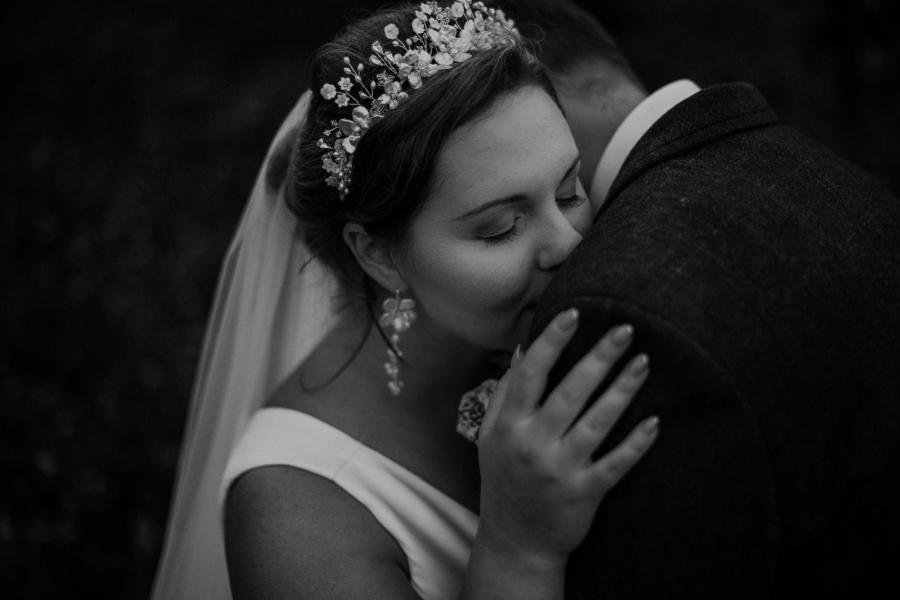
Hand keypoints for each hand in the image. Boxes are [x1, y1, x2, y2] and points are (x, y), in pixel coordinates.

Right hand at [476, 308, 658, 564]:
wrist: (515, 541)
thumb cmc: (504, 480)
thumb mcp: (490, 437)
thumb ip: (504, 395)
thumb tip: (526, 351)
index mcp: (509, 425)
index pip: (531, 374)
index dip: (551, 341)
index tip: (574, 315)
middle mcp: (533, 443)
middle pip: (570, 392)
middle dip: (599, 357)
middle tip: (625, 329)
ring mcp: (560, 469)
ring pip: (597, 422)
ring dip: (622, 390)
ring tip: (643, 362)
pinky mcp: (584, 493)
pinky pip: (615, 464)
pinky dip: (636, 444)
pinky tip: (655, 422)